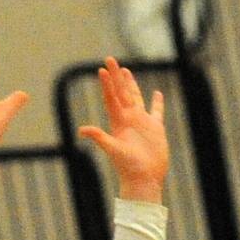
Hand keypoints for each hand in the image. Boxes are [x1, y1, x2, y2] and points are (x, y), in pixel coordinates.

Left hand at [77, 56, 168, 201]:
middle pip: (121, 93)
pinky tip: (156, 93)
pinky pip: (156, 112)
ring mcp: (142, 123)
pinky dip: (157, 102)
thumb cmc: (128, 168)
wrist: (144, 180)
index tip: (101, 69)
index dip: (107, 84)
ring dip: (131, 84)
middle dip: (116, 77)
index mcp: (118, 122)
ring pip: (136, 98)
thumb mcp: (113, 150)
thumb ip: (99, 138)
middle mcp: (128, 120)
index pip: (111, 98)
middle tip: (110, 59)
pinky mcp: (155, 129)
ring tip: (125, 71)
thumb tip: (82, 130)